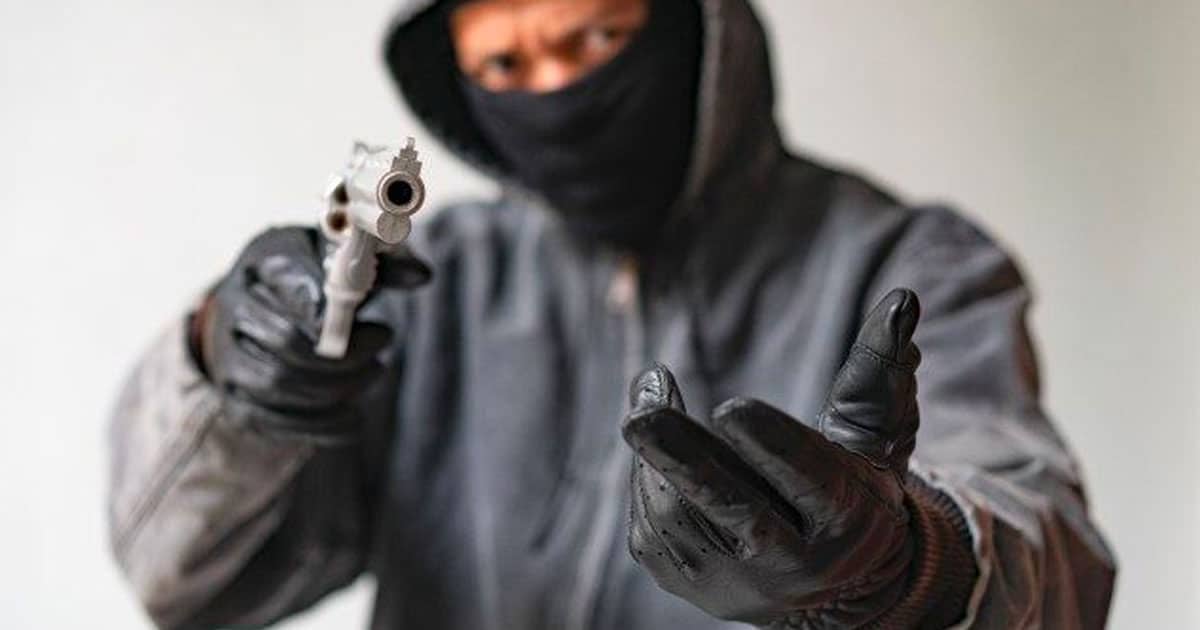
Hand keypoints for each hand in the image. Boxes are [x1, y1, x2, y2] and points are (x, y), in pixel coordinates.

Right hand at [198, 226, 430, 443]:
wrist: (261, 308)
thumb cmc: (311, 278)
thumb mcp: (342, 260)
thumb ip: (381, 267)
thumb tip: (421, 275)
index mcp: (264, 263)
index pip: (287, 281)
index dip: (326, 304)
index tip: (361, 314)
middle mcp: (237, 308)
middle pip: (285, 341)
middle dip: (345, 353)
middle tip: (384, 340)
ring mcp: (231, 356)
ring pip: (279, 384)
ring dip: (337, 387)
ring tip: (374, 371)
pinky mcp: (239, 398)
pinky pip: (275, 421)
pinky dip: (322, 424)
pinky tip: (354, 416)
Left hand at [623, 289, 975, 627]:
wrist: (828, 582)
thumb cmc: (852, 483)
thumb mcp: (873, 432)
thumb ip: (879, 368)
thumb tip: (902, 299)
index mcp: (847, 521)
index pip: (809, 481)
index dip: (773, 445)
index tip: (730, 406)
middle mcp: (792, 566)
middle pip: (732, 509)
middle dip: (683, 460)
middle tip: (638, 416)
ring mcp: (734, 583)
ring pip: (681, 512)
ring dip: (658, 451)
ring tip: (652, 398)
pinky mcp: (687, 583)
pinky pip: (651, 523)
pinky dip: (646, 473)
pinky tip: (656, 445)